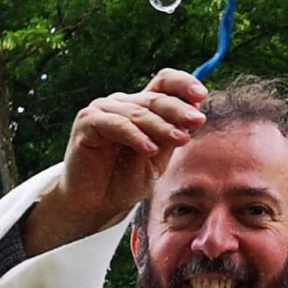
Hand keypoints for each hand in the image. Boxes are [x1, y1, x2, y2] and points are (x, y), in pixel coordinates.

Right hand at [26, 69, 209, 254]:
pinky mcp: (86, 123)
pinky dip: (135, 136)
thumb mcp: (158, 156)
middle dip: (178, 110)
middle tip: (197, 122)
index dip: (183, 83)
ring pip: (137, 112)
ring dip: (161, 126)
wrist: (95, 205)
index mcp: (139, 107)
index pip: (163, 82)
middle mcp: (119, 104)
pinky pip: (116, 124)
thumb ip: (171, 133)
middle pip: (154, 98)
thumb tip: (196, 110)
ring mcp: (101, 111)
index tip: (201, 95)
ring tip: (180, 140)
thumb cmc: (124, 181)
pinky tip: (149, 149)